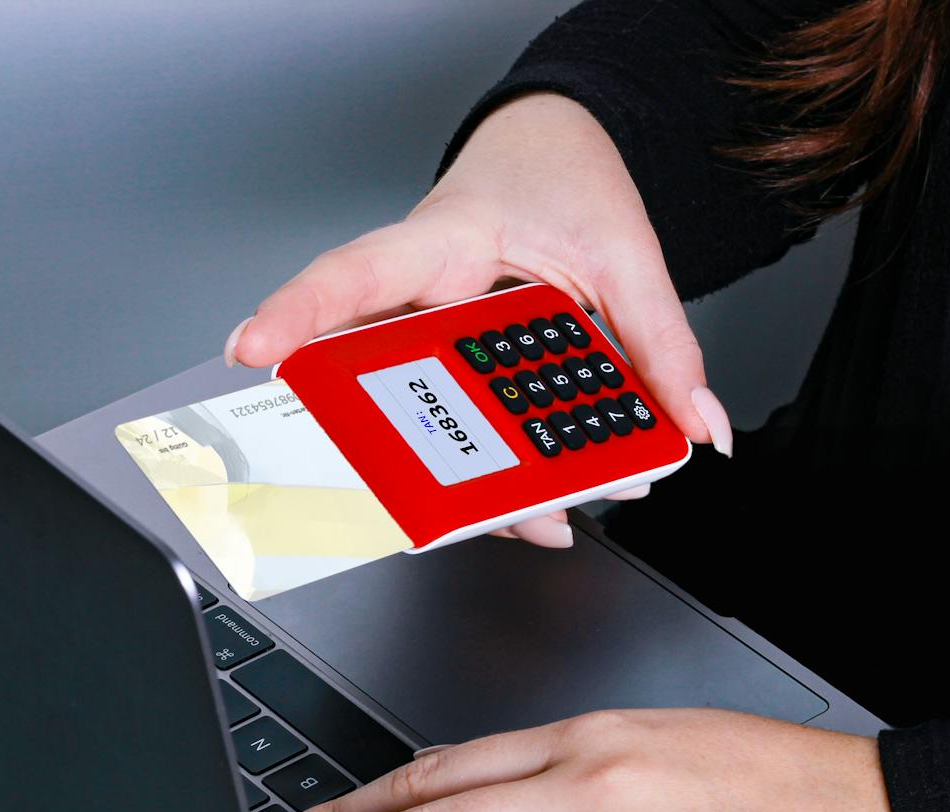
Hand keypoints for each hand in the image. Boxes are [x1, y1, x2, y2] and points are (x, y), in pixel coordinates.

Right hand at [222, 92, 733, 546]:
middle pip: (384, 390)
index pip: (354, 274)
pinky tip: (551, 504)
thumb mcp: (626, 252)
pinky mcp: (459, 374)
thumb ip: (663, 340)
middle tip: (433, 511)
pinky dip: (508, 478)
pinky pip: (465, 435)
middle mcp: (419, 300)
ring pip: (425, 430)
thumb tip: (696, 422)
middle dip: (410, 461)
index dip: (297, 313)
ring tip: (544, 517)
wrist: (559, 155)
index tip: (253, 348)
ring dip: (478, 486)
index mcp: (439, 242)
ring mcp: (432, 343)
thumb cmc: (561, 180)